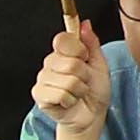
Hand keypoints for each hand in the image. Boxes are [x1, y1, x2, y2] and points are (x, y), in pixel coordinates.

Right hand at [31, 15, 112, 139]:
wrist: (91, 116)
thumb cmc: (94, 91)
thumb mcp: (99, 64)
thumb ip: (92, 43)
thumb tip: (85, 24)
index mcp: (63, 52)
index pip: (63, 39)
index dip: (79, 50)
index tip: (85, 58)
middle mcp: (50, 63)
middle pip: (69, 62)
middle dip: (83, 75)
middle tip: (83, 81)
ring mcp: (43, 78)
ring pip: (67, 80)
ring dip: (79, 90)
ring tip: (77, 92)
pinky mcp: (39, 94)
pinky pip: (60, 94)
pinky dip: (70, 100)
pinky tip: (69, 102)